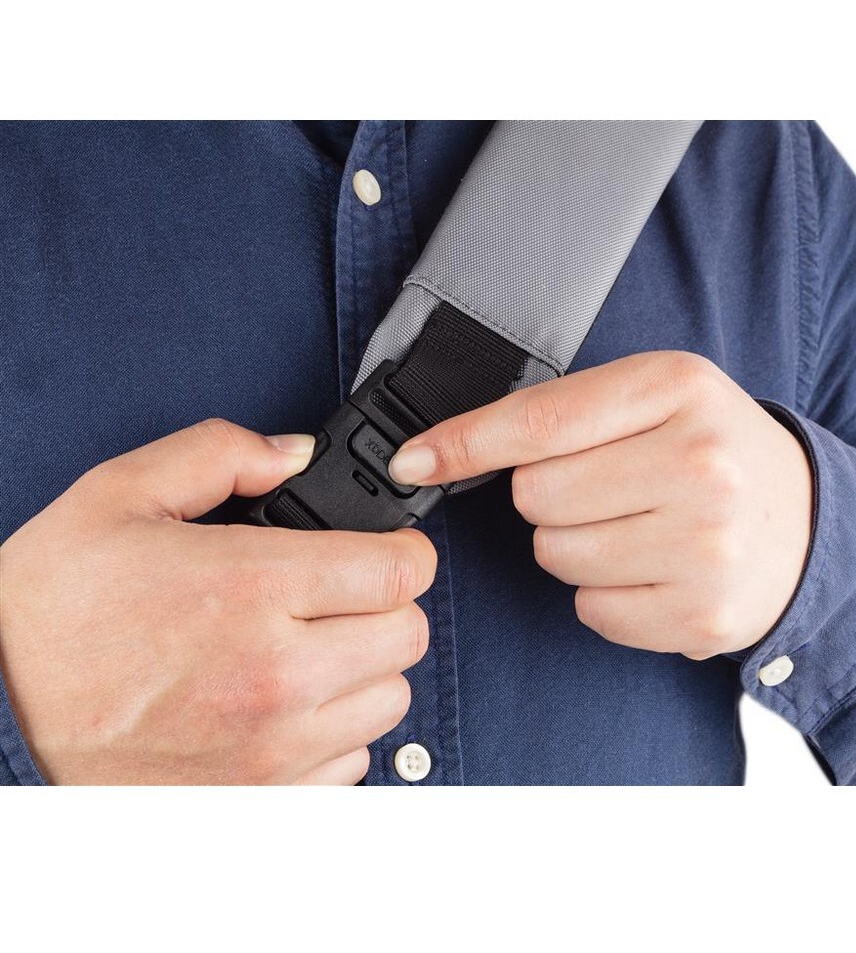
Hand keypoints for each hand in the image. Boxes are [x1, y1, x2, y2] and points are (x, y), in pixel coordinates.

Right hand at [0, 419, 435, 783]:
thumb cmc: (48, 611)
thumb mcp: (118, 496)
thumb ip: (218, 454)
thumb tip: (294, 454)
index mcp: (251, 588)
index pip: (400, 571)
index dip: (403, 551)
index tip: (386, 549)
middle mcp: (275, 674)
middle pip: (409, 635)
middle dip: (387, 606)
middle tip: (342, 596)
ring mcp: (272, 747)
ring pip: (390, 701)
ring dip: (365, 670)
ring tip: (309, 650)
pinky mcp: (262, 799)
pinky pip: (352, 763)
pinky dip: (335, 732)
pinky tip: (286, 706)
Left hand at [389, 352, 811, 658]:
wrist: (807, 524)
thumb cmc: (713, 450)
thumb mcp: (656, 398)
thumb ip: (561, 412)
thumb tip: (437, 452)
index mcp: (679, 388)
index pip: (540, 418)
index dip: (465, 441)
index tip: (415, 459)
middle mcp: (699, 464)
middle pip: (535, 495)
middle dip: (550, 496)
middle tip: (610, 487)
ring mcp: (706, 545)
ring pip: (556, 556)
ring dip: (576, 546)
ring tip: (637, 528)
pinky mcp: (702, 614)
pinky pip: (591, 609)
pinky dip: (605, 594)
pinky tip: (653, 569)